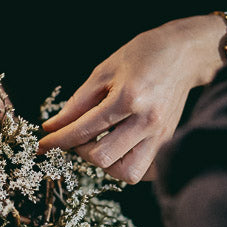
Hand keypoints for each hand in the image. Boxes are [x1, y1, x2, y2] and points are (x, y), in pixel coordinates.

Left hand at [39, 15, 221, 183]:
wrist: (183, 54)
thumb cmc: (142, 56)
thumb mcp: (104, 71)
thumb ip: (78, 102)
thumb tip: (54, 126)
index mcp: (128, 98)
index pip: (85, 130)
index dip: (58, 140)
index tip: (42, 146)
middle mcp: (146, 121)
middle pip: (104, 157)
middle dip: (81, 151)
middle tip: (78, 138)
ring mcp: (160, 134)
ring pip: (127, 173)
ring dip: (106, 165)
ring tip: (100, 145)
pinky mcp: (168, 141)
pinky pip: (145, 172)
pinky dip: (127, 167)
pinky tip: (120, 150)